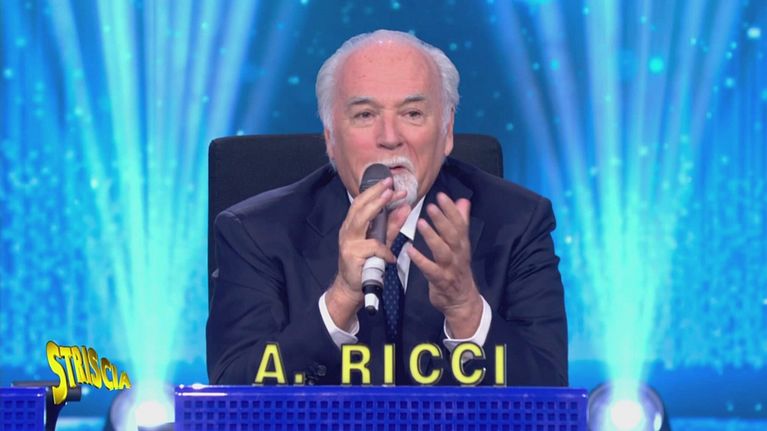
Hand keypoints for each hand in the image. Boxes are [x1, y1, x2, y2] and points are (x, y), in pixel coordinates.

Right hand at [326, 177, 410, 329]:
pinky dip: (384, 250)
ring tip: (389, 197)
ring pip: (360, 220)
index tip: (390, 182)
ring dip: (376, 207)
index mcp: (353, 225)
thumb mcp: (382, 242)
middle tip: (390, 184)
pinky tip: (391, 256)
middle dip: (375, 193)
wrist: (352, 287)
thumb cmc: (365, 263)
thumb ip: (392, 226)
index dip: (375, 191)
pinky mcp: (351, 255)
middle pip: (359, 206)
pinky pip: (372, 247)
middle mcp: (348, 230)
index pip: (363, 202)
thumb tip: (405, 207)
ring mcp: (348, 242)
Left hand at [407, 192, 481, 337]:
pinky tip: (410, 250)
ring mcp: (450, 269)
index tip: (442, 196)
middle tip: (431, 206)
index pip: (459, 224)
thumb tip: (463, 201)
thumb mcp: (461, 245)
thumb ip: (461, 222)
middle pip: (452, 235)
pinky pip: (431, 270)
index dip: (451, 210)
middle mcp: (458, 255)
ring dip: (432, 237)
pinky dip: (421, 260)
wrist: (462, 301)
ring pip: (443, 251)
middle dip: (443, 220)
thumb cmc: (458, 269)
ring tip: (421, 223)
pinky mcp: (441, 281)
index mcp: (462, 244)